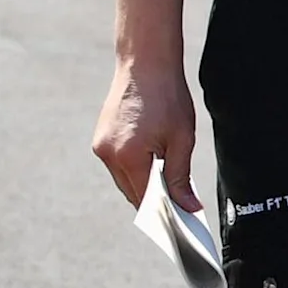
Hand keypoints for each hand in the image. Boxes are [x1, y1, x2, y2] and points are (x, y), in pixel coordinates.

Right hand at [91, 58, 199, 212]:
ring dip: (144, 184)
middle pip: (132, 191)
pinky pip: (118, 164)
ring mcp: (100, 145)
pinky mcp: (100, 137)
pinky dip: (135, 169)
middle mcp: (107, 154)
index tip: (181, 223)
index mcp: (127, 157)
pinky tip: (155, 167)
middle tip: (180, 208)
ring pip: (124, 178)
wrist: (145, 65)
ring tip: (170, 187)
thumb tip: (188, 207)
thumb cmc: (168, 99)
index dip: (163, 213)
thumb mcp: (182, 140)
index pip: (144, 199)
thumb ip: (180, 177)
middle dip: (154, 201)